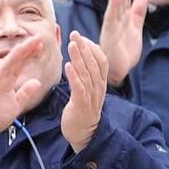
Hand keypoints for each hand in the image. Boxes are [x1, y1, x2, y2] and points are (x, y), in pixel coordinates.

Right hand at [0, 36, 47, 138]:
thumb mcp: (15, 104)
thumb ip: (25, 93)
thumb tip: (37, 82)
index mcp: (6, 80)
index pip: (20, 65)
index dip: (30, 55)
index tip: (41, 46)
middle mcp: (0, 76)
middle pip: (17, 59)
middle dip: (28, 48)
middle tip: (40, 37)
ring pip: (11, 59)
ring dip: (23, 49)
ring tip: (34, 40)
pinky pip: (4, 67)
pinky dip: (12, 57)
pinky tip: (21, 49)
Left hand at [62, 32, 107, 153]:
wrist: (84, 135)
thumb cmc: (82, 110)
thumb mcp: (86, 90)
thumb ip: (85, 76)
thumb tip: (79, 59)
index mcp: (100, 83)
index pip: (100, 60)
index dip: (92, 47)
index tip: (81, 36)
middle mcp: (98, 88)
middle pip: (94, 63)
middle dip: (84, 47)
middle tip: (74, 34)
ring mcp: (91, 96)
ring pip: (87, 73)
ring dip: (79, 57)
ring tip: (71, 45)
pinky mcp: (81, 105)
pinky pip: (79, 88)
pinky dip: (74, 76)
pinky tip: (68, 66)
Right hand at [98, 0, 149, 85]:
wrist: (118, 71)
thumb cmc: (124, 51)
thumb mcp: (135, 28)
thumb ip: (138, 12)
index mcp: (122, 18)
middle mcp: (115, 20)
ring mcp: (111, 27)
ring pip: (115, 5)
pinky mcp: (110, 35)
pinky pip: (111, 19)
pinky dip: (112, 7)